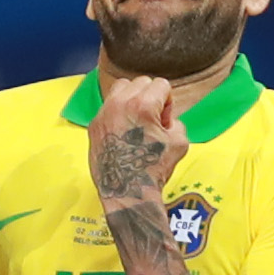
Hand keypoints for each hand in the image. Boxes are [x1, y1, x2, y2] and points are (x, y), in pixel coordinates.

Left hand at [89, 76, 188, 202]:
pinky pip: (108, 106)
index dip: (168, 102)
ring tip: (136, 120)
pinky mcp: (93, 126)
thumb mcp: (179, 141)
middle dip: (150, 97)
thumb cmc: (153, 169)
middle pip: (140, 82)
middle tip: (151, 120)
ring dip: (132, 97)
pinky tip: (123, 131)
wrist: (127, 192)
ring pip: (121, 88)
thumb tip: (163, 117)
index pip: (161, 84)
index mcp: (142, 105)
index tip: (164, 121)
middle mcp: (119, 105)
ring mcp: (103, 114)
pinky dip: (118, 111)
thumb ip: (174, 120)